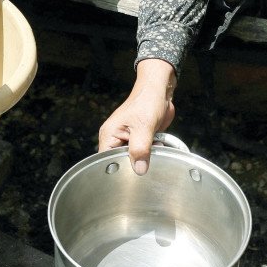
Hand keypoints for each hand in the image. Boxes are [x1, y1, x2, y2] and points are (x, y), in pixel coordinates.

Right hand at [98, 60, 175, 175]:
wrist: (160, 92)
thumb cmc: (147, 101)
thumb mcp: (143, 127)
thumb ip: (140, 149)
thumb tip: (139, 170)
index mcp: (109, 135)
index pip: (106, 162)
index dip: (118, 170)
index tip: (131, 174)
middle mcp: (115, 139)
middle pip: (120, 162)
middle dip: (134, 164)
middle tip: (146, 163)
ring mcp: (127, 140)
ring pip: (134, 160)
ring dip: (145, 159)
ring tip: (153, 151)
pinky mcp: (139, 140)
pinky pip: (143, 154)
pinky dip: (151, 154)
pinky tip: (157, 148)